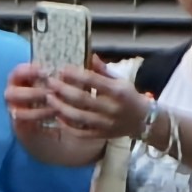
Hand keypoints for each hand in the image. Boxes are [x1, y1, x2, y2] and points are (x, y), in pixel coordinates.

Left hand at [4, 55, 134, 156]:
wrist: (142, 120)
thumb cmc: (129, 96)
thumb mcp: (121, 80)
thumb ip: (104, 70)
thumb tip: (90, 56)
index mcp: (117, 91)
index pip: (93, 81)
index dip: (75, 75)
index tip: (62, 69)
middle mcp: (111, 108)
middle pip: (82, 99)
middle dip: (63, 90)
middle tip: (49, 82)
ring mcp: (105, 124)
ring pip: (78, 117)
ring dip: (60, 107)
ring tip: (49, 98)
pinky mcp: (100, 135)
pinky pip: (80, 132)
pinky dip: (67, 126)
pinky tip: (57, 116)